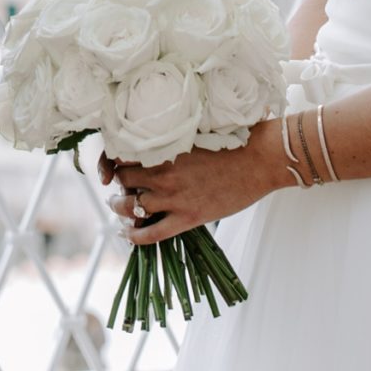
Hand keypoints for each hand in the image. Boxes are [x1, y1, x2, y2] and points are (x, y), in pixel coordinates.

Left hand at [98, 122, 288, 245]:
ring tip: (119, 208)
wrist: (259, 160)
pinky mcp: (188, 217)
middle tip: (123, 186)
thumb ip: (171, 140)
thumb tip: (153, 145)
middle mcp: (163, 172)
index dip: (111, 161)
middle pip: (122, 180)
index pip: (121, 154)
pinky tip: (128, 234)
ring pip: (131, 207)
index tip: (113, 165)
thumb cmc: (233, 141)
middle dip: (119, 184)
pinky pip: (151, 233)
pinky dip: (135, 237)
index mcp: (164, 148)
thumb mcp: (195, 133)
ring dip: (121, 209)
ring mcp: (174, 197)